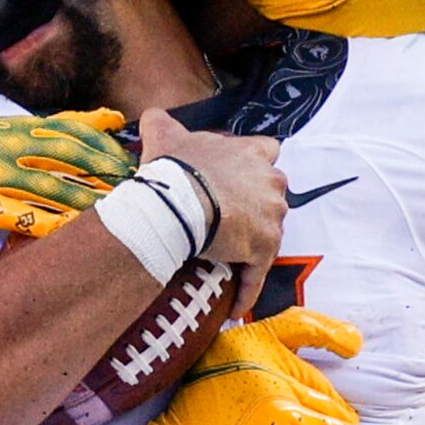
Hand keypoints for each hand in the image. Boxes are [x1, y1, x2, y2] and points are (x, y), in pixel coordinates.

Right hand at [0, 109, 133, 237]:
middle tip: (135, 177)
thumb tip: (62, 128)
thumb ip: (23, 130)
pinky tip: (75, 233)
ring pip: (54, 184)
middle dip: (103, 165)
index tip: (123, 140)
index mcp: (6, 128)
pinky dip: (53, 223)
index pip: (63, 126)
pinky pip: (26, 215)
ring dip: (88, 197)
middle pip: (69, 153)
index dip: (96, 134)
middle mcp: (6, 145)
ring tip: (118, 209)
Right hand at [138, 110, 285, 313]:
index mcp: (252, 152)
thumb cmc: (173, 169)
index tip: (240, 176)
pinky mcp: (264, 249)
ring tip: (229, 262)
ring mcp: (271, 217)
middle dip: (256, 206)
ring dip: (252, 246)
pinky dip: (247, 290)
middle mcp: (271, 181)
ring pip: (268, 234)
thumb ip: (161, 122)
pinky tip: (235, 308)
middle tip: (228, 219)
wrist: (178, 203)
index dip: (255, 164)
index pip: (268, 150)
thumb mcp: (164, 134)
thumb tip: (151, 115)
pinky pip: (257, 274)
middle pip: (273, 194)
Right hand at [139, 309, 372, 424]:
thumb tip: (300, 378)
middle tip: (350, 414)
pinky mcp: (279, 417)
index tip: (353, 342)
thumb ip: (251, 369)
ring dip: (342, 422)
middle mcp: (254, 354)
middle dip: (333, 399)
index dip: (330, 331)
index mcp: (238, 340)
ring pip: (321, 402)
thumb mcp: (214, 380)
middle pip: (311, 374)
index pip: (296, 324)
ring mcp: (267, 384)